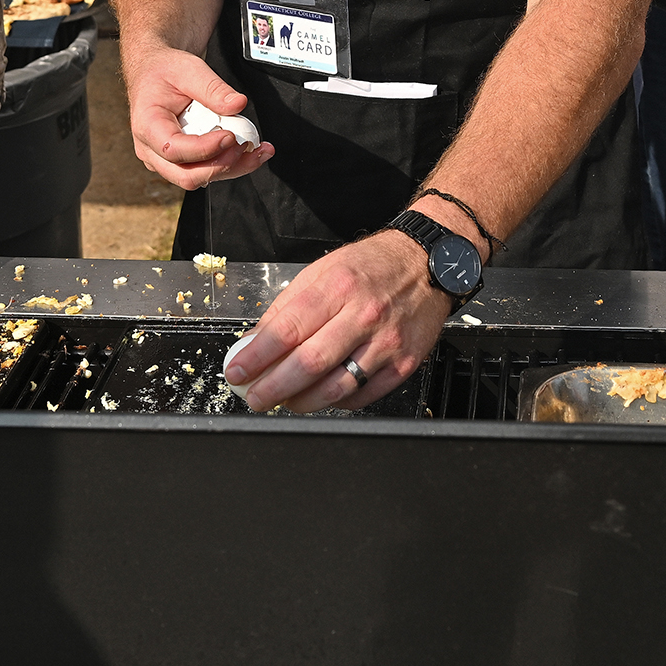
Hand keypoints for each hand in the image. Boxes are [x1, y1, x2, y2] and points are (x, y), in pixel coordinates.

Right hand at [124, 44, 274, 188]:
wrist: (156, 74)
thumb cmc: (165, 72)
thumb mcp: (189, 69)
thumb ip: (213, 88)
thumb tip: (237, 104)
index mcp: (148, 125)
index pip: (174, 150)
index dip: (205, 149)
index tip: (230, 136)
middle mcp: (152, 150)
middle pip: (187, 175)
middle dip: (222, 165)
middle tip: (245, 145)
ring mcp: (165, 160)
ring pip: (199, 178)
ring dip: (232, 168)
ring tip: (258, 150)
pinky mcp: (181, 161)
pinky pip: (205, 171)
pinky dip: (230, 164)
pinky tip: (248, 150)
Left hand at [225, 226, 458, 412]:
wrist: (427, 263)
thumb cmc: (373, 266)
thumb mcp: (323, 270)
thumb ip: (288, 307)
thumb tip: (256, 342)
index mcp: (338, 287)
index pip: (287, 329)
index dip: (257, 356)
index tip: (238, 371)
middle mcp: (365, 315)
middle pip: (309, 364)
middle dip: (273, 387)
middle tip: (255, 397)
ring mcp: (387, 342)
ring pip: (336, 388)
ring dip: (302, 402)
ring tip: (285, 401)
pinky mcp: (404, 364)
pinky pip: (363, 396)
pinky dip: (337, 402)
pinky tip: (321, 397)